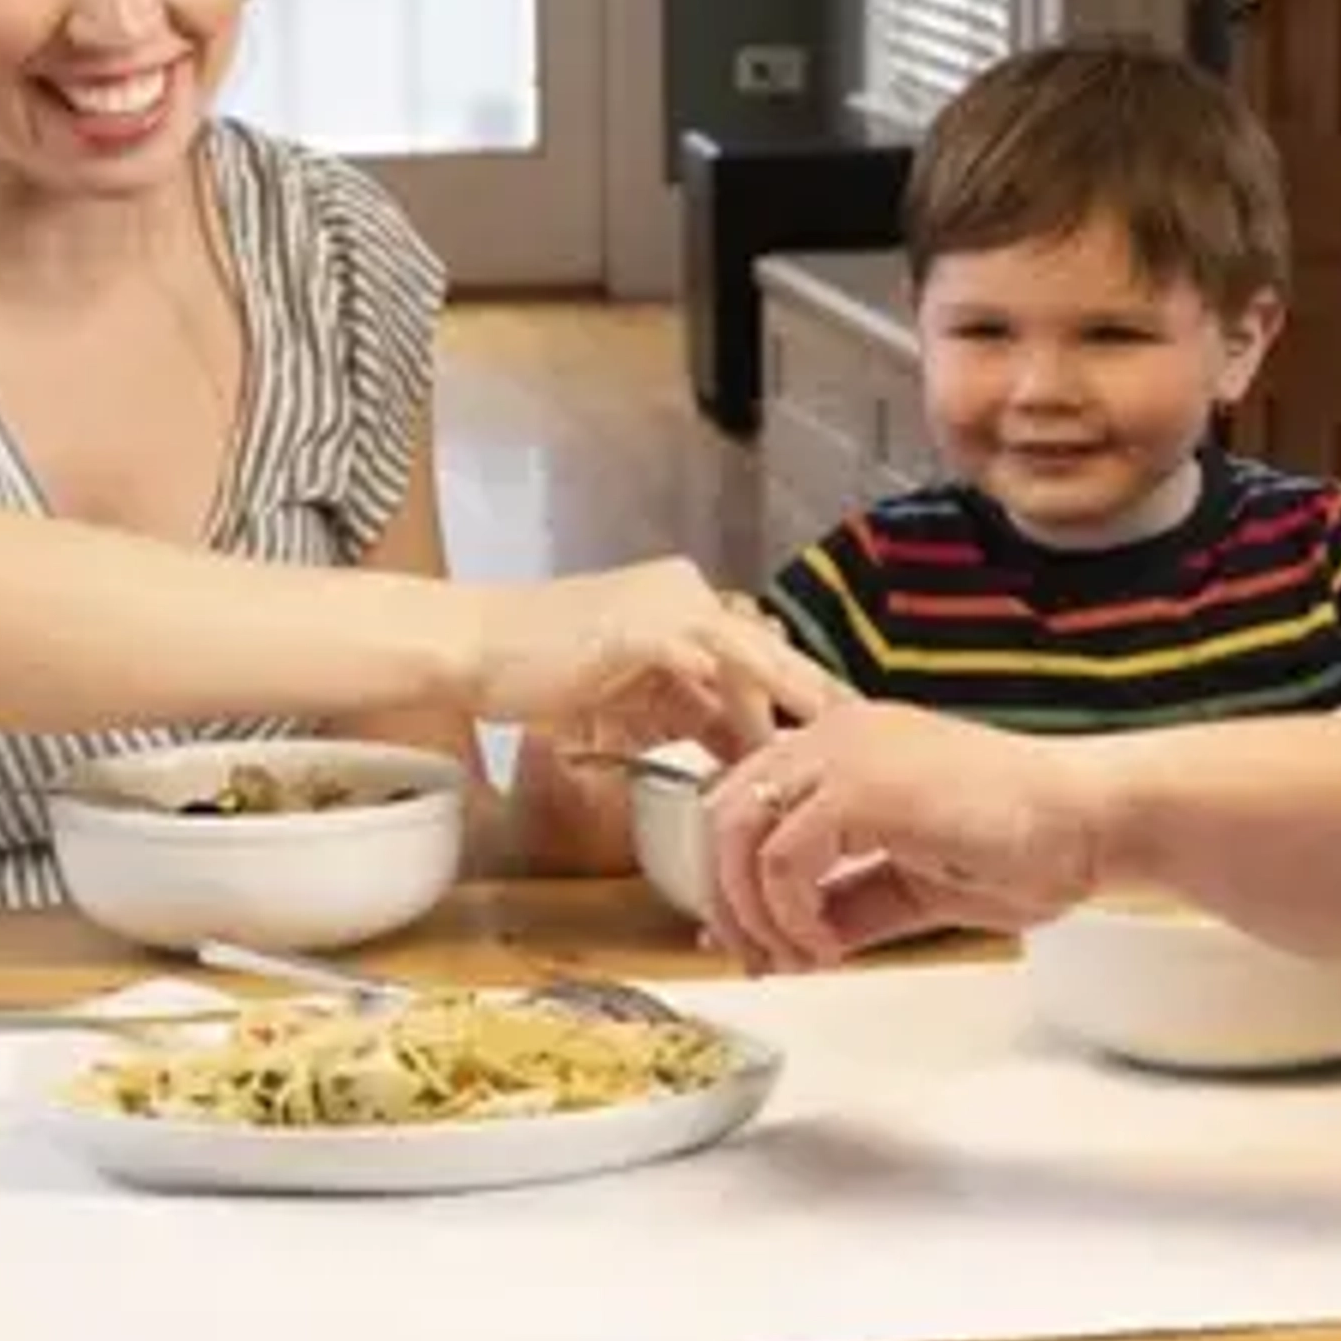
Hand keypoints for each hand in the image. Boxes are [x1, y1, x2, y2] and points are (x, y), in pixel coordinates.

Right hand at [467, 558, 835, 757]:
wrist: (476, 645)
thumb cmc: (545, 671)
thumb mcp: (634, 694)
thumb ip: (689, 709)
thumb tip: (742, 749)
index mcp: (685, 601)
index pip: (759, 651)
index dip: (803, 689)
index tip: (848, 722)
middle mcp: (684, 592)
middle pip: (765, 650)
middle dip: (814, 693)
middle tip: (864, 729)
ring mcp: (660, 604)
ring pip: (743, 652)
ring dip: (787, 694)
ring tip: (831, 727)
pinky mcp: (633, 627)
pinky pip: (690, 658)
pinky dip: (720, 689)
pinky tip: (753, 726)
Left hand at [704, 701, 1109, 969]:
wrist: (1090, 821)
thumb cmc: (1026, 843)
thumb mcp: (914, 884)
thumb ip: (848, 902)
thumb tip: (791, 942)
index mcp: (846, 744)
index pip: (743, 798)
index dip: (728, 875)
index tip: (751, 939)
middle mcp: (834, 734)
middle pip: (720, 813)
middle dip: (726, 899)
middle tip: (760, 959)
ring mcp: (843, 752)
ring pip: (734, 833)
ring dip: (754, 913)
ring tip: (797, 959)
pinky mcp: (860, 787)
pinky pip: (781, 861)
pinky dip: (791, 916)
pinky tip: (829, 947)